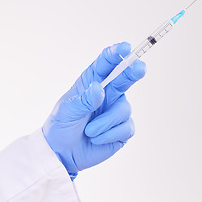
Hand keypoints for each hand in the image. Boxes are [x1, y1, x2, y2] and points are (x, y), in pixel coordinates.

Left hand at [42, 42, 145, 179]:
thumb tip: (99, 89)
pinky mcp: (122, 129)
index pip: (105, 64)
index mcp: (92, 83)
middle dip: (133, 71)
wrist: (63, 153)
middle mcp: (107, 94)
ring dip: (106, 121)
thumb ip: (83, 100)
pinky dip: (110, 134)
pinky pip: (126, 128)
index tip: (124, 48)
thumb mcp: (66, 111)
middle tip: (139, 67)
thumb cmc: (61, 127)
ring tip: (89, 131)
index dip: (115, 54)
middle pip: (125, 78)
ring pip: (124, 109)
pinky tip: (96, 139)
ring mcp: (116, 111)